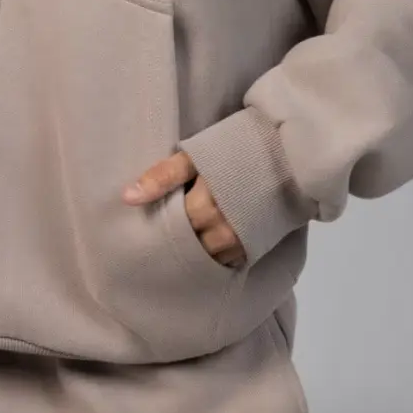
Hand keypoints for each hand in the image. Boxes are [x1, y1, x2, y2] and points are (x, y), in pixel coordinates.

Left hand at [122, 150, 247, 267]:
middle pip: (186, 248)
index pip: (169, 231)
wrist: (285, 153)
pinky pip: (225, 263)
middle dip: (174, 242)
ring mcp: (240, 244)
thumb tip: (127, 198)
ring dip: (194, 251)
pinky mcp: (253, 249)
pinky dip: (213, 256)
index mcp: (204, 207)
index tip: (149, 225)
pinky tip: (205, 245)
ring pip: (205, 259)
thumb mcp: (195, 155)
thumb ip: (162, 176)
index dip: (158, 228)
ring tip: (183, 240)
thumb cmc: (235, 148)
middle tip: (162, 234)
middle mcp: (222, 232)